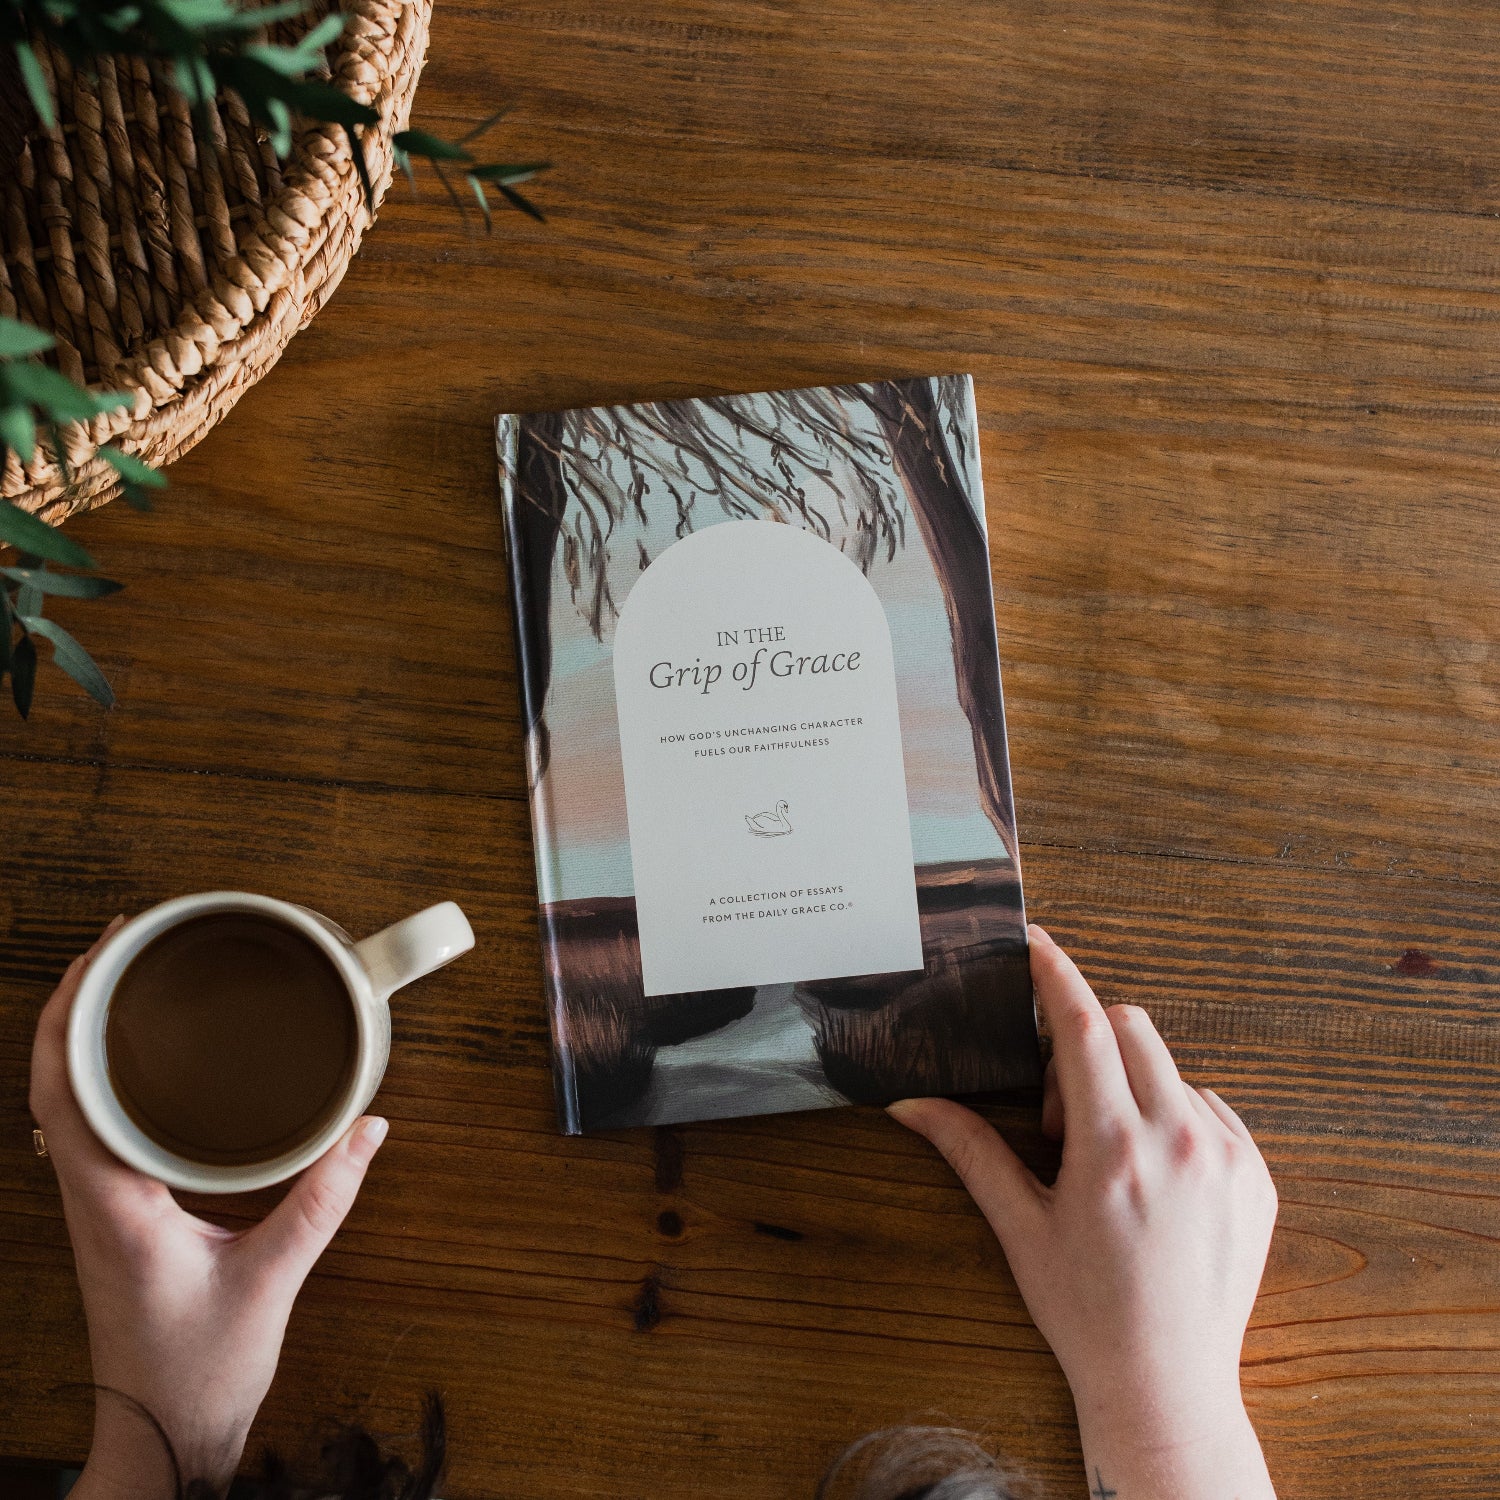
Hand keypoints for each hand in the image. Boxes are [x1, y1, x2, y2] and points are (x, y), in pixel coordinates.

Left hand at [29, 918, 387, 1499]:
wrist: (160, 1439)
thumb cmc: (196, 1373)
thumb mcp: (270, 1282)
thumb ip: (323, 1200)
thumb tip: (368, 1128)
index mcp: (112, 1204)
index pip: (62, 1090)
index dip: (70, 1012)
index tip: (106, 951)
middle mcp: (90, 1198)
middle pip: (52, 1081)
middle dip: (74, 1003)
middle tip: (122, 944)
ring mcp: (96, 1208)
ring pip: (63, 1105)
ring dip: (81, 1038)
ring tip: (125, 986)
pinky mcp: (114, 1219)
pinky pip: (90, 1131)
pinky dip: (102, 1079)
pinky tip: (143, 1067)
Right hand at [889, 925, 1277, 1499]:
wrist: (1168, 1385)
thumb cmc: (1085, 1311)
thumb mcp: (1020, 1228)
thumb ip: (969, 1151)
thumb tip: (910, 1103)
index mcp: (1113, 1151)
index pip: (1083, 1028)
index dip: (1055, 974)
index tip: (1035, 941)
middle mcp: (1180, 1142)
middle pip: (1130, 1028)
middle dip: (1086, 1044)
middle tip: (1060, 1117)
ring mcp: (1228, 1158)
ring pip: (1171, 1068)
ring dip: (1130, 1084)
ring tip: (1109, 1158)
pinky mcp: (1257, 1177)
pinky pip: (1211, 1106)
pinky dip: (1172, 1116)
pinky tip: (1152, 1177)